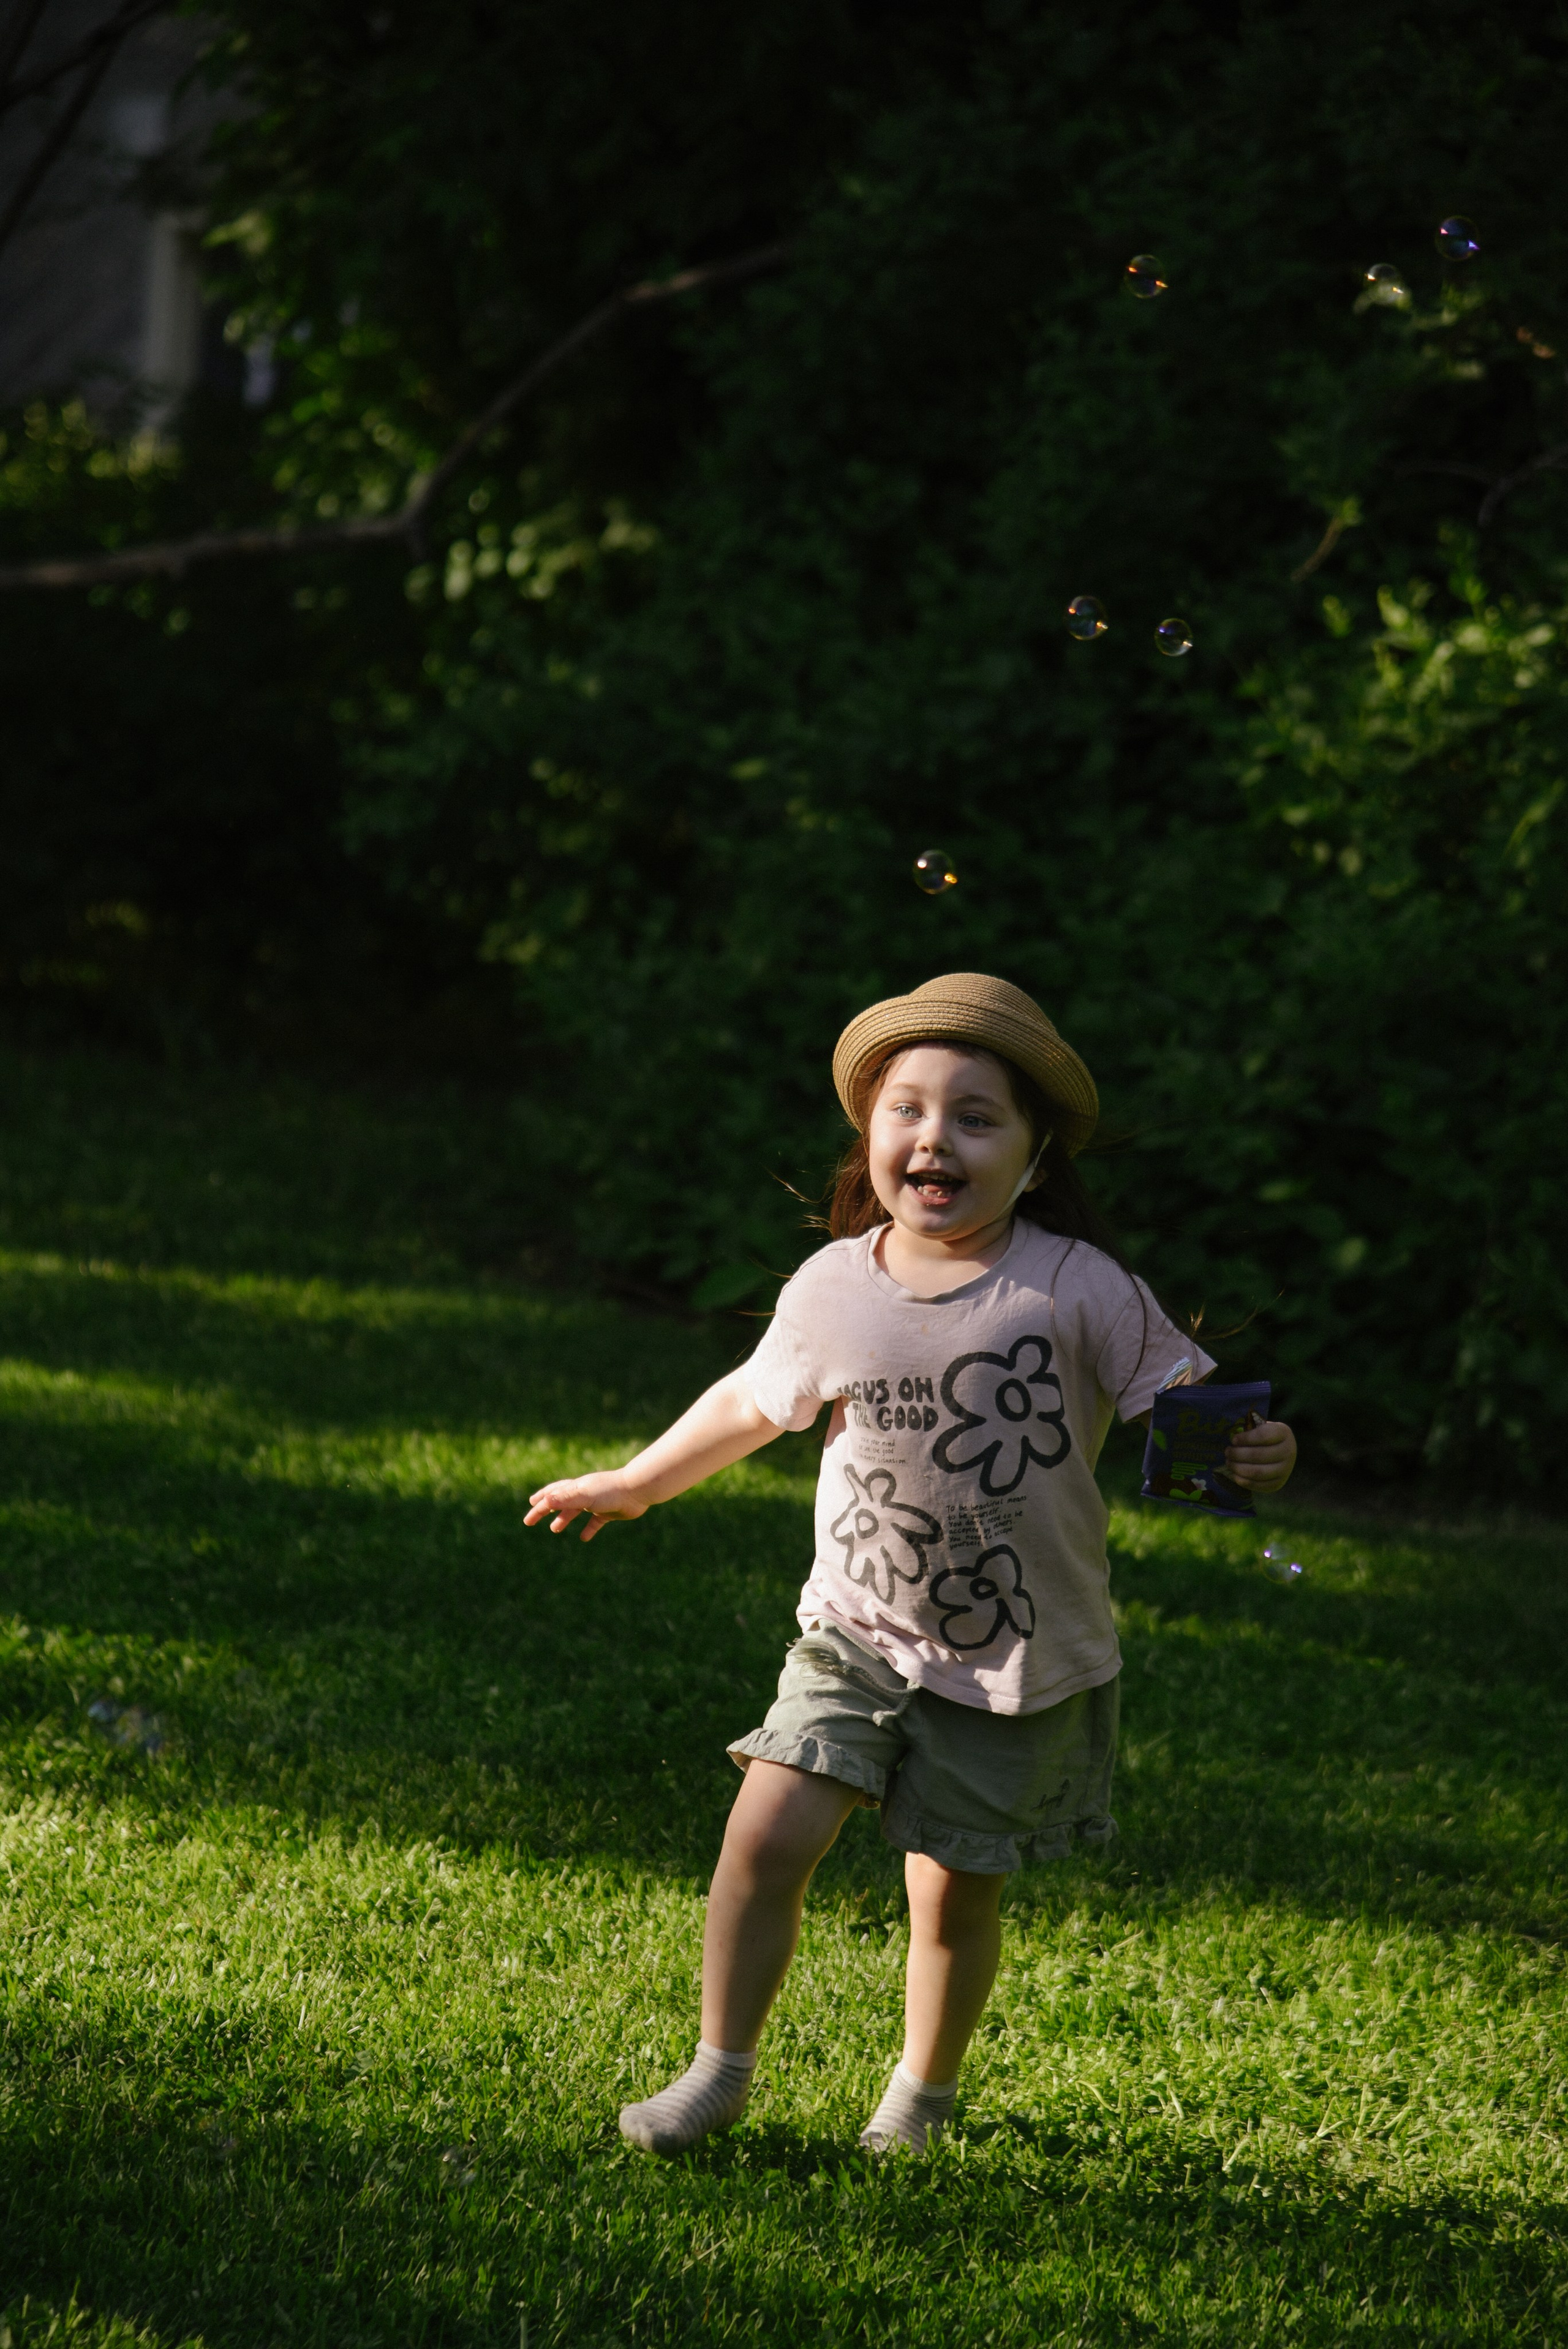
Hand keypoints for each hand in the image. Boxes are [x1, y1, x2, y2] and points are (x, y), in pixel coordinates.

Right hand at [524, 1472, 649, 1541]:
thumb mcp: (584, 1495)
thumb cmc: (610, 1491)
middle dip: (545, 1510)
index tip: (528, 1519)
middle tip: (531, 1520)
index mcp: (576, 1488)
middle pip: (559, 1502)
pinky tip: (584, 1538)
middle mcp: (584, 1494)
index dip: (538, 1507)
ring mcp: (596, 1503)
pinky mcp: (608, 1512)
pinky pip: (595, 1522)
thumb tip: (544, 1501)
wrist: (637, 1490)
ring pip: (575, 1511)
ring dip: (563, 1519)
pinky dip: (588, 1529)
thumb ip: (565, 1498)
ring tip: (554, 1529)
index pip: (552, 1497)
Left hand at [1225, 1418, 1296, 1493]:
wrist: (1283, 1452)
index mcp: (1283, 1433)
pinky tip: (1235, 1474)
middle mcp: (1288, 1452)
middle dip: (1238, 1454)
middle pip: (1258, 1455)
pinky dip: (1243, 1481)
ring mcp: (1285, 1470)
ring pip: (1257, 1472)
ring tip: (1229, 1462)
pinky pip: (1258, 1485)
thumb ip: (1250, 1430)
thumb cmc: (1267, 1437)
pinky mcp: (1278, 1483)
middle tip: (1227, 1452)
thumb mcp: (1262, 1427)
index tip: (1233, 1440)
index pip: (1263, 1436)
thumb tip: (1232, 1441)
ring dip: (1238, 1468)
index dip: (1246, 1438)